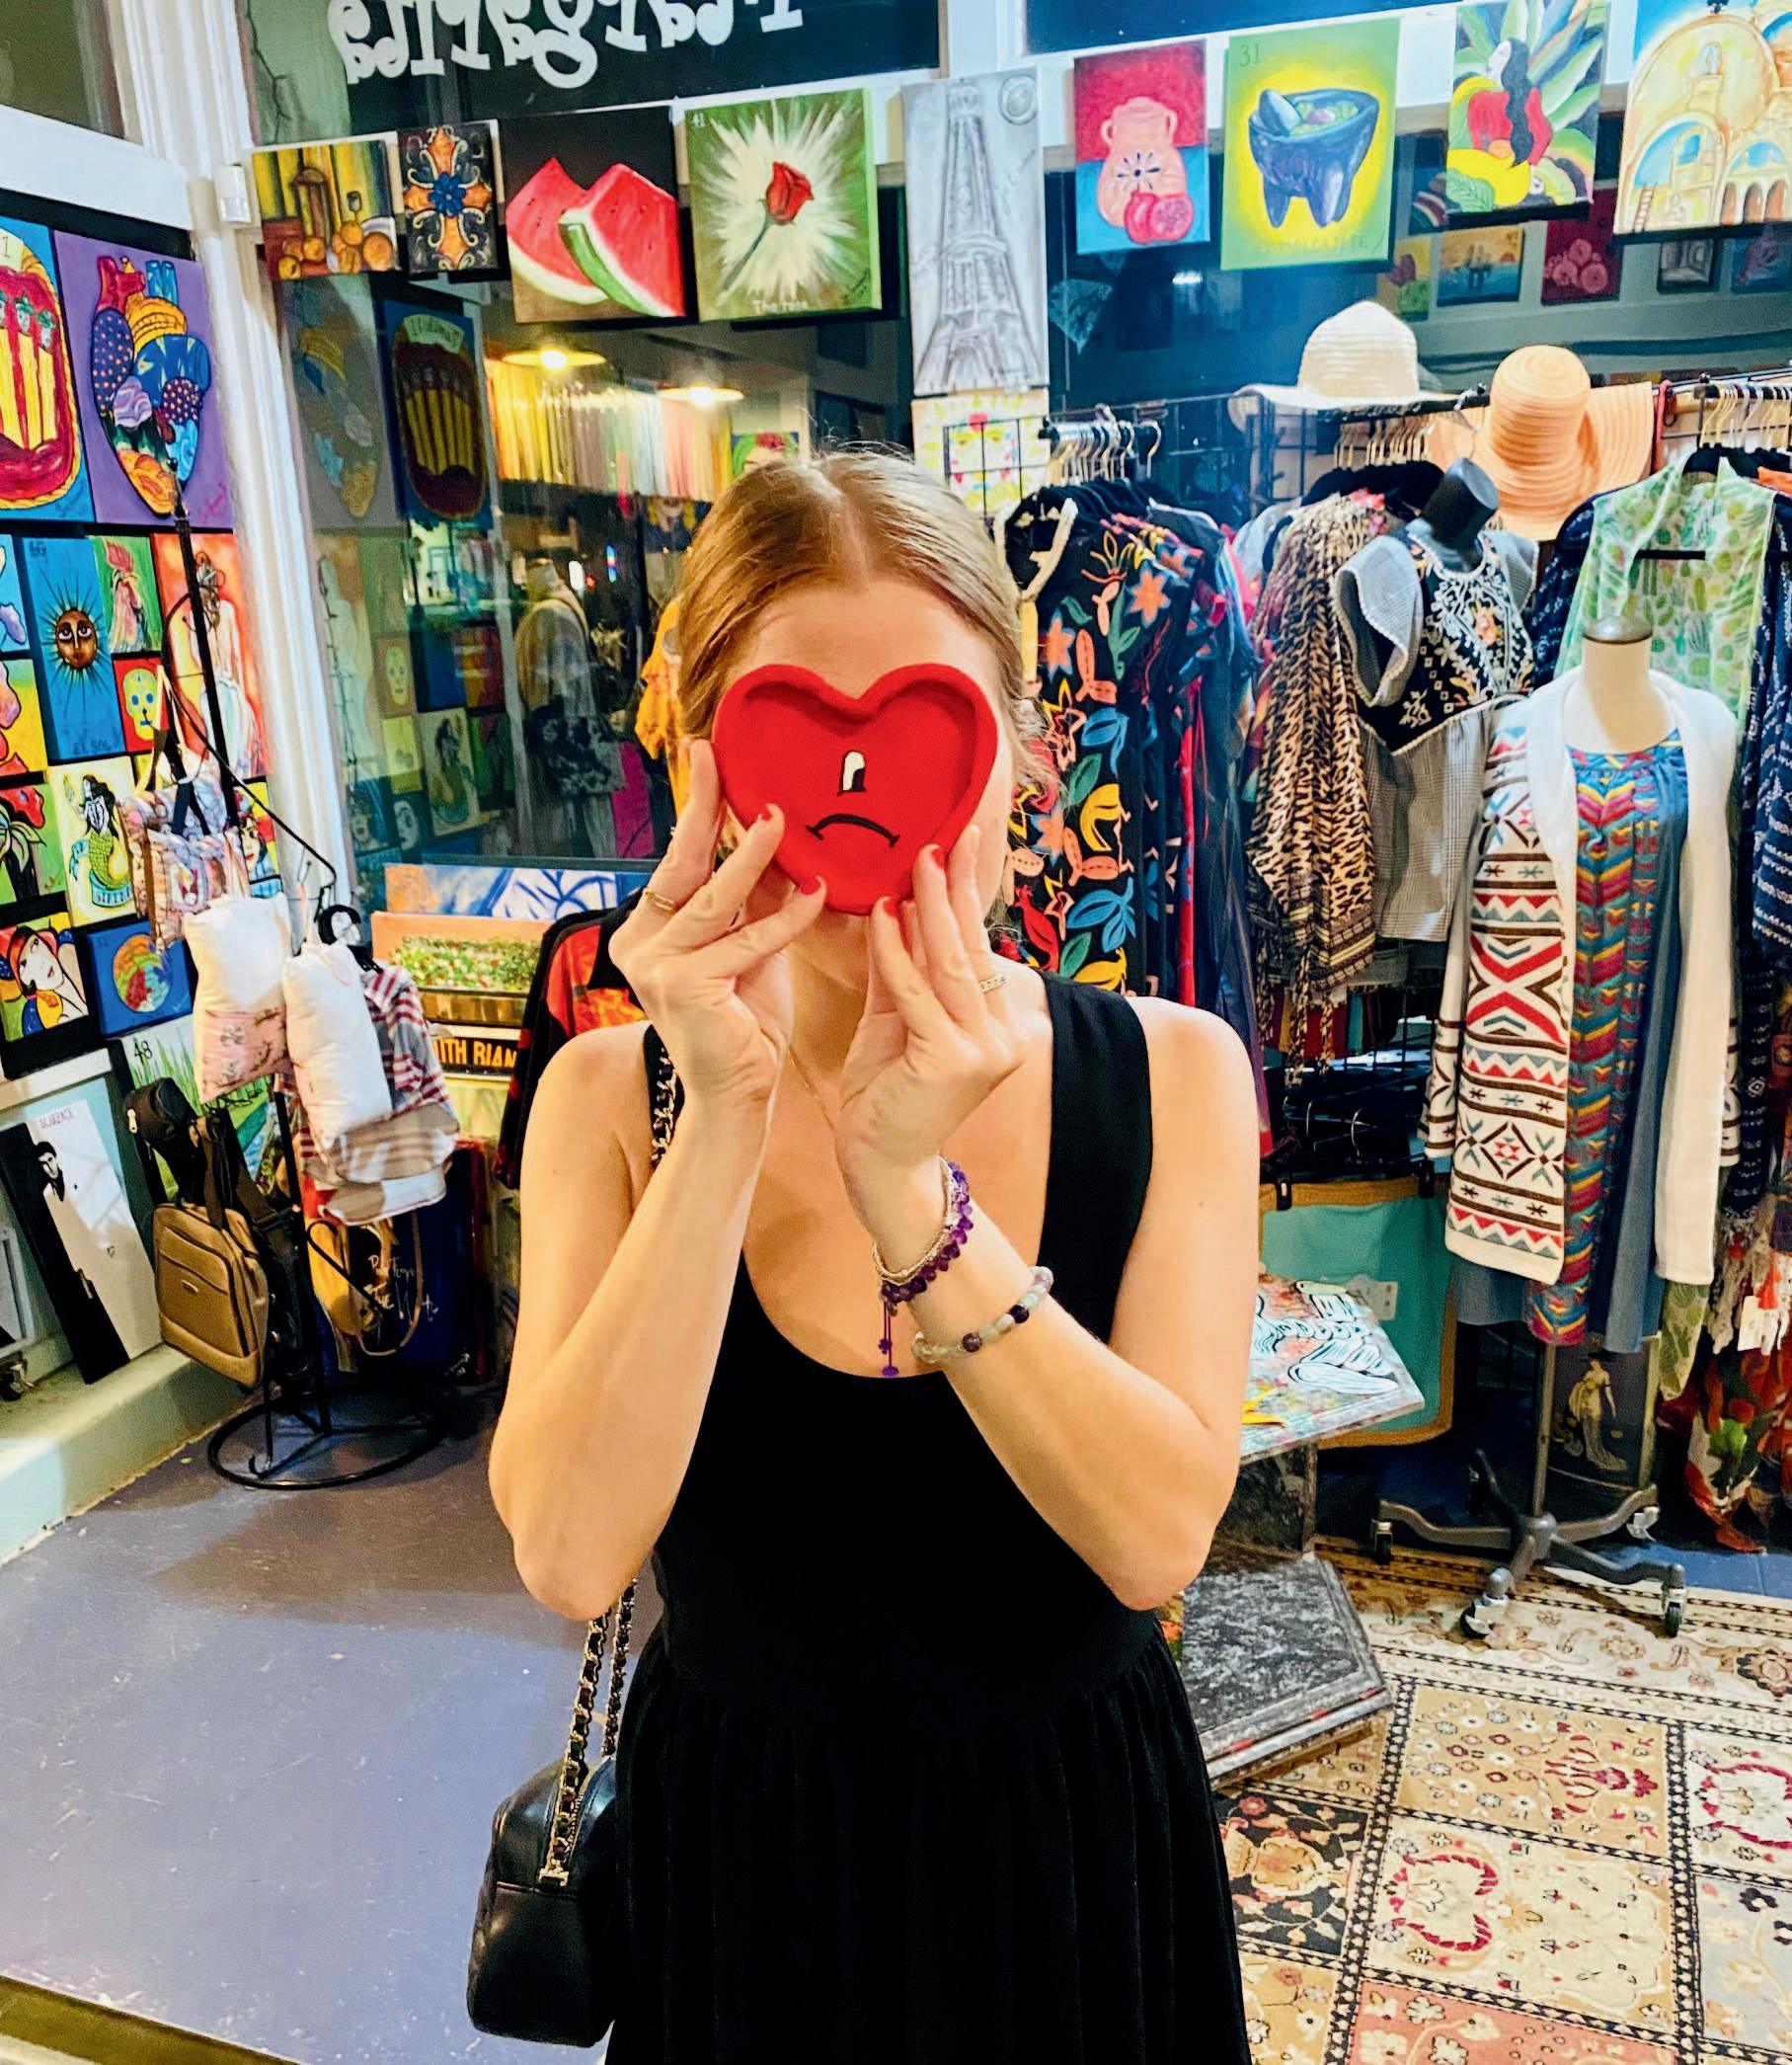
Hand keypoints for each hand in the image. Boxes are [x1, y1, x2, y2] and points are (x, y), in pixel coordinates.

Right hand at [610, 740, 825, 1115]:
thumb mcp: (751, 943)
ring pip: (715, 899)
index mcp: (645, 930)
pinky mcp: (684, 987)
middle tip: (718, 757)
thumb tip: (777, 830)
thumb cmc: (745, 1020)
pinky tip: (818, 893)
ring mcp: (654, 967)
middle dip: (703, 807)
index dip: (696, 809)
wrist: (739, 1092)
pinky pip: (746, 940)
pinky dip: (785, 918)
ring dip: (751, 856)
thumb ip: (757, 895)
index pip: (677, 860)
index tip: (708, 756)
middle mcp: (638, 944)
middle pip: (681, 865)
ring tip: (780, 817)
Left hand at [836, 826, 1019, 1245]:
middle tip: (941, 835)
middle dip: (954, 888)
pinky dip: (899, 953)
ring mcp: (984, 1050)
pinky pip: (919, 994)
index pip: (979, 946)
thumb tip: (898, 901)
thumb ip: (901, 966)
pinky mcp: (952, 1061)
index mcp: (996, 1023)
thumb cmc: (885, 1092)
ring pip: (951, 964)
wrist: (879, 1164)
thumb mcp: (894, 1017)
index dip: (967, 893)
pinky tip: (886, 915)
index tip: (961, 840)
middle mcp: (1003, 1034)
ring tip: (915, 861)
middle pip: (971, 947)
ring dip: (930, 908)